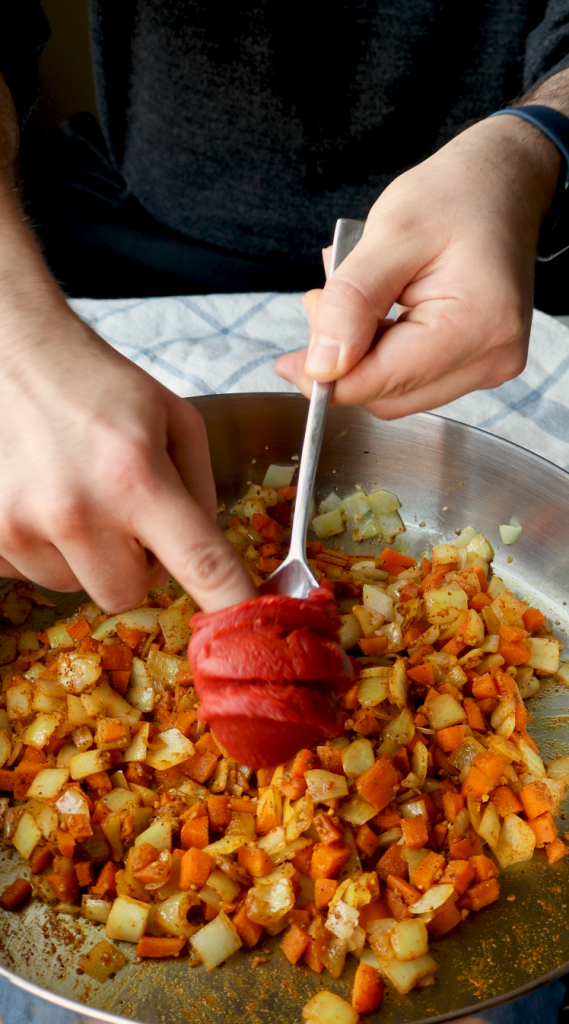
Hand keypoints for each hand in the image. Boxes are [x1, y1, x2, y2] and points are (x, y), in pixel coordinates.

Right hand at [0, 296, 254, 612]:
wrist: (12, 355)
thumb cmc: (97, 385)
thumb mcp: (174, 419)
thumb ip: (199, 491)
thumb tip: (203, 559)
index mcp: (136, 477)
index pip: (199, 563)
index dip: (229, 602)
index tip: (244, 629)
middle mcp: (77, 511)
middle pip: (127, 594)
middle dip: (133, 565)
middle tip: (122, 514)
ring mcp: (21, 526)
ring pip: (74, 586)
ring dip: (84, 554)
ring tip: (74, 492)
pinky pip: (30, 573)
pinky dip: (42, 547)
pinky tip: (39, 496)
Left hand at [275, 115, 559, 416]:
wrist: (503, 183)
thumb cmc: (454, 196)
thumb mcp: (390, 234)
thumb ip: (351, 303)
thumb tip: (322, 367)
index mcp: (478, 325)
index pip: (383, 382)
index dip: (329, 379)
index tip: (289, 360)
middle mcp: (492, 357)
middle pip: (388, 395)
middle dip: (344, 360)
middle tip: (320, 300)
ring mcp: (490, 365)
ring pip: (397, 392)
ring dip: (362, 354)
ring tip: (353, 294)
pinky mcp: (480, 364)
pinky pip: (414, 378)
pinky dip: (384, 351)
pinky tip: (378, 309)